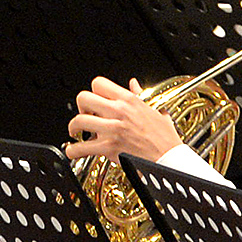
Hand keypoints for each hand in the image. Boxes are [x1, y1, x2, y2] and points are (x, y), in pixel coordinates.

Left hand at [67, 77, 183, 164]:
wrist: (168, 158)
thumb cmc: (164, 137)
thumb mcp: (155, 110)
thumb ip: (140, 95)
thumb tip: (133, 83)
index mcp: (129, 100)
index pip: (99, 83)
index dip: (93, 92)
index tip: (94, 102)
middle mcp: (119, 112)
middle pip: (83, 98)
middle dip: (80, 107)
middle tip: (84, 115)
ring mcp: (112, 129)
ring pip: (78, 121)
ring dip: (73, 128)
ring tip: (76, 132)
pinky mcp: (108, 147)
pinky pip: (80, 147)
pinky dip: (73, 150)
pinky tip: (75, 151)